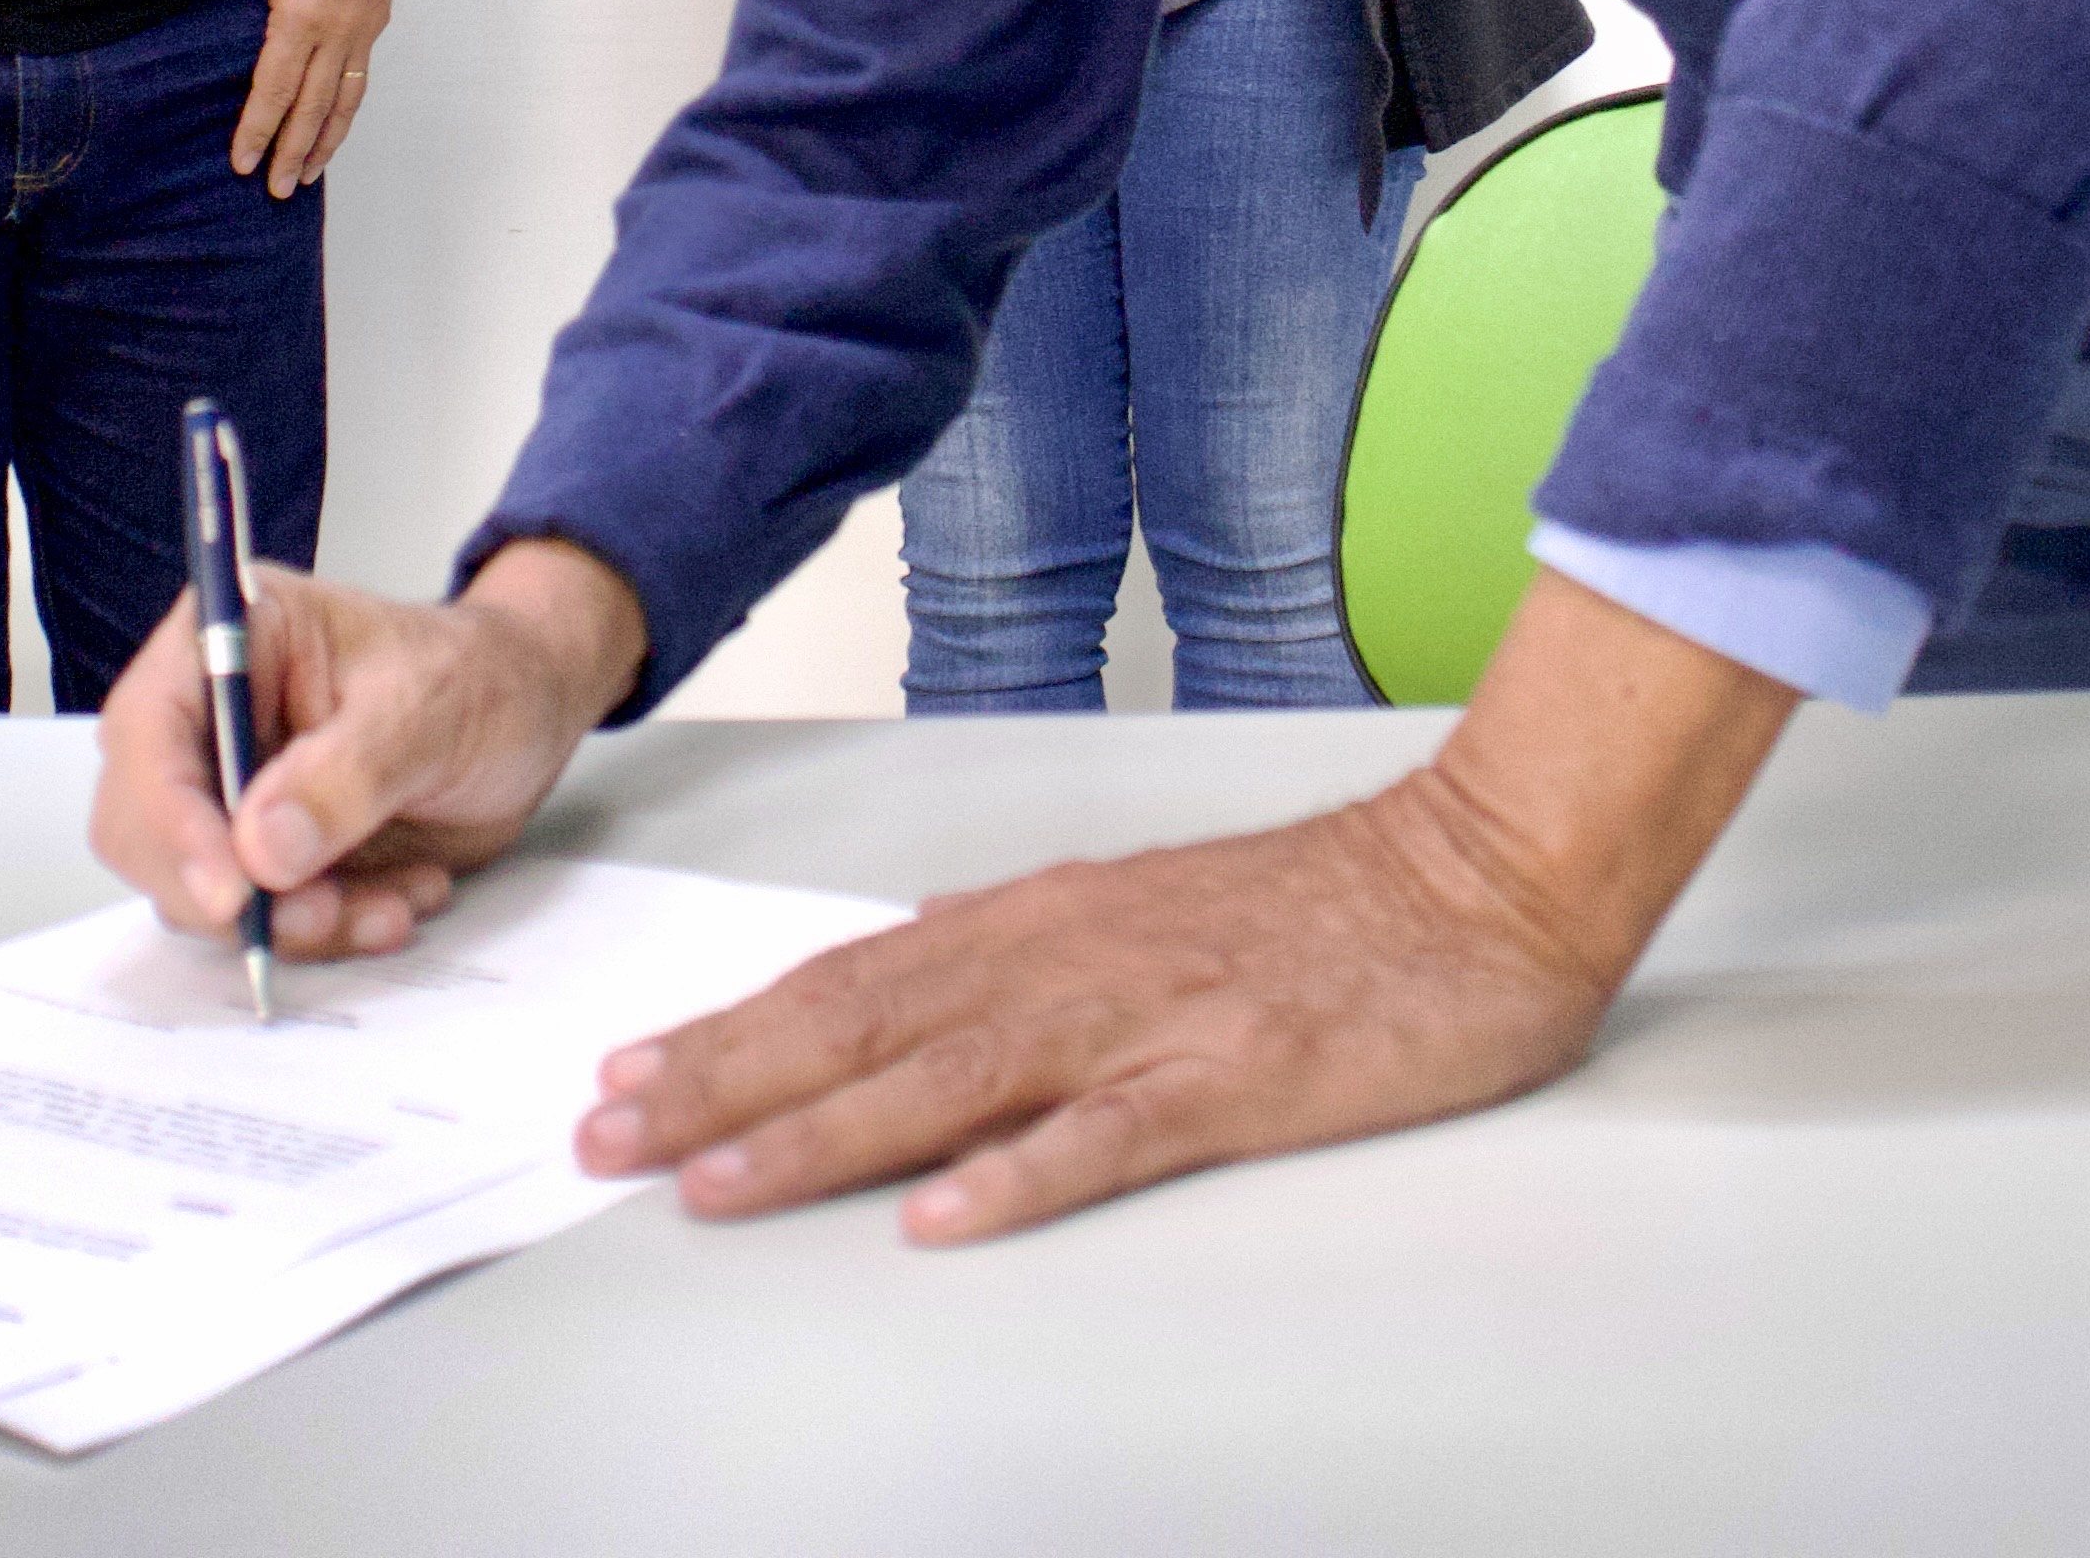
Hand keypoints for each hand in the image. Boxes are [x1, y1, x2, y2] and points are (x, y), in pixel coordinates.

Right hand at [90, 537, 643, 960]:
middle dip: (226, 889)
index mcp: (232, 639)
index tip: (231, 890)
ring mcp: (234, 792)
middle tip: (318, 912)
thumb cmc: (480, 676)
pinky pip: (261, 922)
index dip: (170, 816)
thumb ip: (347, 773)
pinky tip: (398, 898)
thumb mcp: (430, 709)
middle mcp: (212, 717)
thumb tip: (261, 847)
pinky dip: (327, 931)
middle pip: (144, 824)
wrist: (528, 716)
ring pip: (199, 889)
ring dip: (288, 921)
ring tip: (386, 904)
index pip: (148, 730)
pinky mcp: (267, 855)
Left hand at [233, 0, 399, 196]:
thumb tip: (218, 38)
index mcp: (301, 15)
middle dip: (292, 152)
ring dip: (325, 142)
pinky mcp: (375, 21)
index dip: (257, 130)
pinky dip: (344, 109)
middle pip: (313, 107)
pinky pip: (359, 77)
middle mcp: (338, 30)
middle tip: (276, 190)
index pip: (274, 89)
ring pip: (344, 100)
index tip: (242, 162)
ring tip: (307, 175)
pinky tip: (331, 126)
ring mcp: (362, 28)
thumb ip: (244, 1)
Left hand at [577, 569, 1794, 1239]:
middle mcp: (1066, 961)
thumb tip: (905, 975)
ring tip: (717, 1185)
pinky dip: (1020, 1173)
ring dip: (823, 1134)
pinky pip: (1110, 1136)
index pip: (851, 981)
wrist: (1481, 874)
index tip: (627, 1079)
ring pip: (951, 1079)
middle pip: (865, 1027)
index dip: (730, 1034)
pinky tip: (947, 1215)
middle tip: (608, 1137)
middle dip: (725, 1086)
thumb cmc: (1320, 906)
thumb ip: (1020, 950)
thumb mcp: (1139, 912)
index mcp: (1039, 925)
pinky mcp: (1234, 1077)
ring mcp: (1146, 1020)